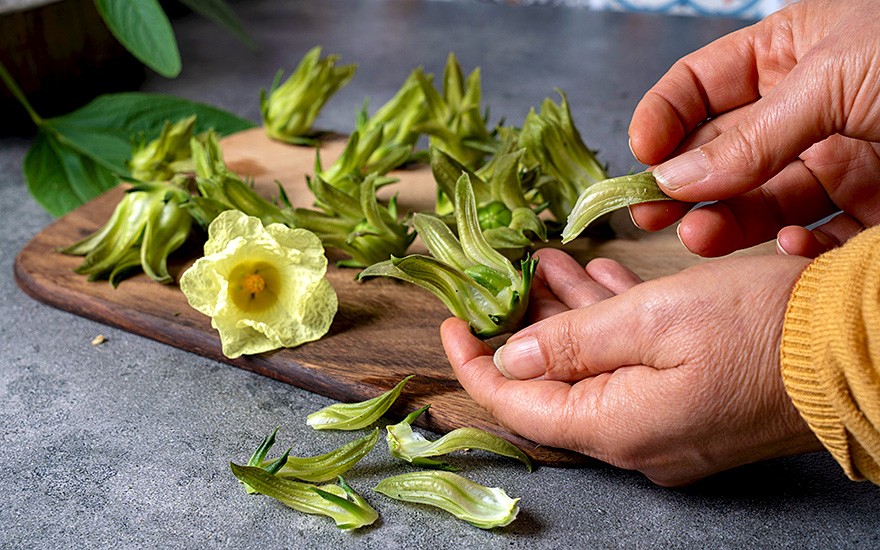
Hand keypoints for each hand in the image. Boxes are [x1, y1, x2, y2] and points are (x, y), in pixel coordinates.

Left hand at [442, 249, 820, 485]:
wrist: (861, 347)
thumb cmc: (762, 328)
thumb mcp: (653, 318)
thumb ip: (570, 343)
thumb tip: (509, 360)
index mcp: (617, 427)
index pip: (516, 404)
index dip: (474, 362)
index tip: (449, 319)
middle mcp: (637, 440)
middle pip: (554, 384)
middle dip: (526, 323)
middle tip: (507, 272)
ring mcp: (667, 427)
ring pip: (595, 367)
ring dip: (570, 313)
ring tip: (548, 259)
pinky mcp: (693, 407)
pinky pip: (634, 368)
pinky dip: (612, 325)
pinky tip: (600, 280)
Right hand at [627, 0, 879, 257]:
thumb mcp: (835, 77)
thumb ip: (754, 135)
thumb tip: (675, 177)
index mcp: (791, 53)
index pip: (702, 85)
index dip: (664, 117)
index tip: (641, 155)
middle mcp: (807, 108)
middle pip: (721, 151)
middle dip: (682, 183)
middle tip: (648, 214)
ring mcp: (839, 158)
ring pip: (763, 201)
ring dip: (726, 223)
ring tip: (698, 238)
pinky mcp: (870, 208)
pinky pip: (821, 238)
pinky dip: (798, 250)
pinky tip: (788, 244)